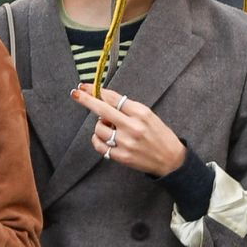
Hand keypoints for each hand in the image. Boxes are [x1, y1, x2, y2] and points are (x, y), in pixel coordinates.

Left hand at [70, 83, 185, 175]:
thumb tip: (103, 101)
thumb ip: (128, 109)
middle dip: (86, 100)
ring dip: (100, 126)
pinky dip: (97, 140)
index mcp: (141, 113)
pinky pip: (99, 145)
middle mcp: (133, 127)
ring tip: (111, 128)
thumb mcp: (148, 115)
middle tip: (75, 93)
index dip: (97, 91)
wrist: (170, 160)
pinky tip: (103, 138)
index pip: (114, 98)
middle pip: (102, 110)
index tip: (85, 86)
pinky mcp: (121, 156)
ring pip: (99, 128)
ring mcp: (126, 143)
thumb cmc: (159, 134)